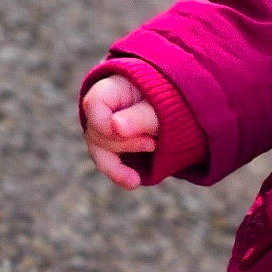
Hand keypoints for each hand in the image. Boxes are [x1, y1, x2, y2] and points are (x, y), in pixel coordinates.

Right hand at [81, 74, 159, 189]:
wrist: (178, 107)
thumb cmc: (168, 99)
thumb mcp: (160, 107)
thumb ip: (139, 116)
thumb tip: (116, 127)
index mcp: (109, 89)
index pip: (93, 106)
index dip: (107, 126)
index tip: (130, 135)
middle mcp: (100, 109)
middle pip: (97, 132)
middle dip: (124, 144)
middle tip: (152, 143)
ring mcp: (103, 129)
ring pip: (98, 151)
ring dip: (119, 166)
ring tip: (138, 176)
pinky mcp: (110, 146)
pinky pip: (107, 163)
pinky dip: (120, 174)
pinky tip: (134, 182)